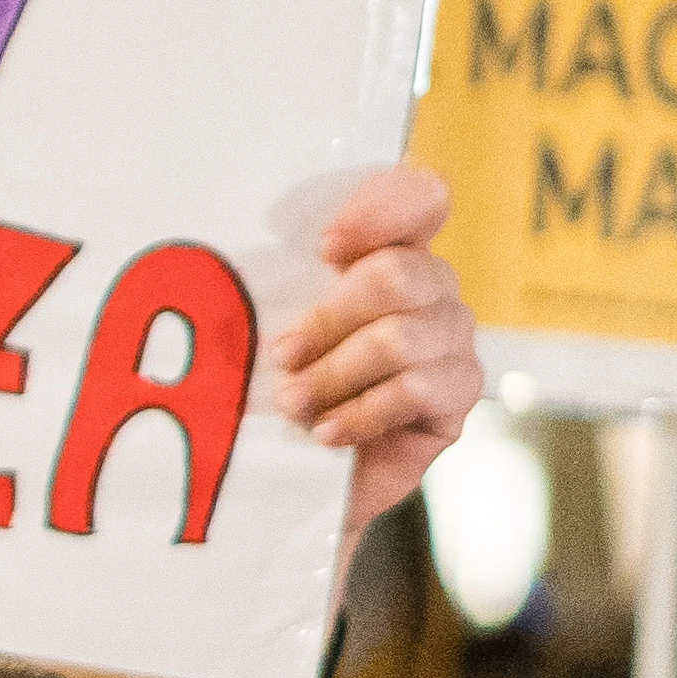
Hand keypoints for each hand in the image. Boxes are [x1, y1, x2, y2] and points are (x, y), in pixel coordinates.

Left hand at [278, 166, 480, 568]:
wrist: (300, 479)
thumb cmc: (278, 392)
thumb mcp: (266, 329)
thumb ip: (273, 287)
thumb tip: (218, 267)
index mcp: (388, 254)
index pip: (422, 197)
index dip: (382, 209)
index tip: (325, 249)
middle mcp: (432, 290)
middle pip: (399, 274)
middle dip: (329, 319)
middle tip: (282, 357)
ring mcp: (453, 341)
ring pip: (401, 338)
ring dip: (334, 374)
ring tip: (293, 405)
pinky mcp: (458, 396)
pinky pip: (416, 390)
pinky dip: (360, 413)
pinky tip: (326, 433)